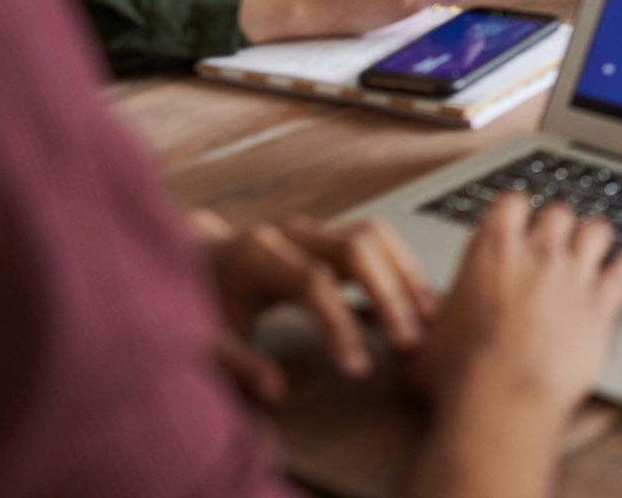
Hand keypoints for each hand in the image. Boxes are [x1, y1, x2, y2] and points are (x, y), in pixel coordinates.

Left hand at [202, 213, 437, 402]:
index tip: (357, 368)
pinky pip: (376, 241)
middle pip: (356, 246)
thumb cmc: (200, 302)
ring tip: (428, 318)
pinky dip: (400, 268)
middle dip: (388, 293)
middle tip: (409, 340)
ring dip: (405, 275)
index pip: (313, 282)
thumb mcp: (205, 339)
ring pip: (374, 235)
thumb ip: (238, 364)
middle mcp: (290, 234)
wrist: (193, 260)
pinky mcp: (329, 235)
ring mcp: (313, 229)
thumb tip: (276, 391)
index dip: (339, 325)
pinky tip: (417, 301)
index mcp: (256, 257)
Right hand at [415, 195, 621, 430]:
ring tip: (593, 240)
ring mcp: (573, 277)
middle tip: (553, 236)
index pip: (510, 202)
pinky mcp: (601, 307)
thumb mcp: (424, 341)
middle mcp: (537, 255)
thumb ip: (429, 320)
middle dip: (556, 222)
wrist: (501, 403)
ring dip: (593, 235)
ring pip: (596, 230)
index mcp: (492, 252)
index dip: (514, 209)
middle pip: (558, 212)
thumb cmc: (457, 376)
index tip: (515, 217)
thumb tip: (407, 326)